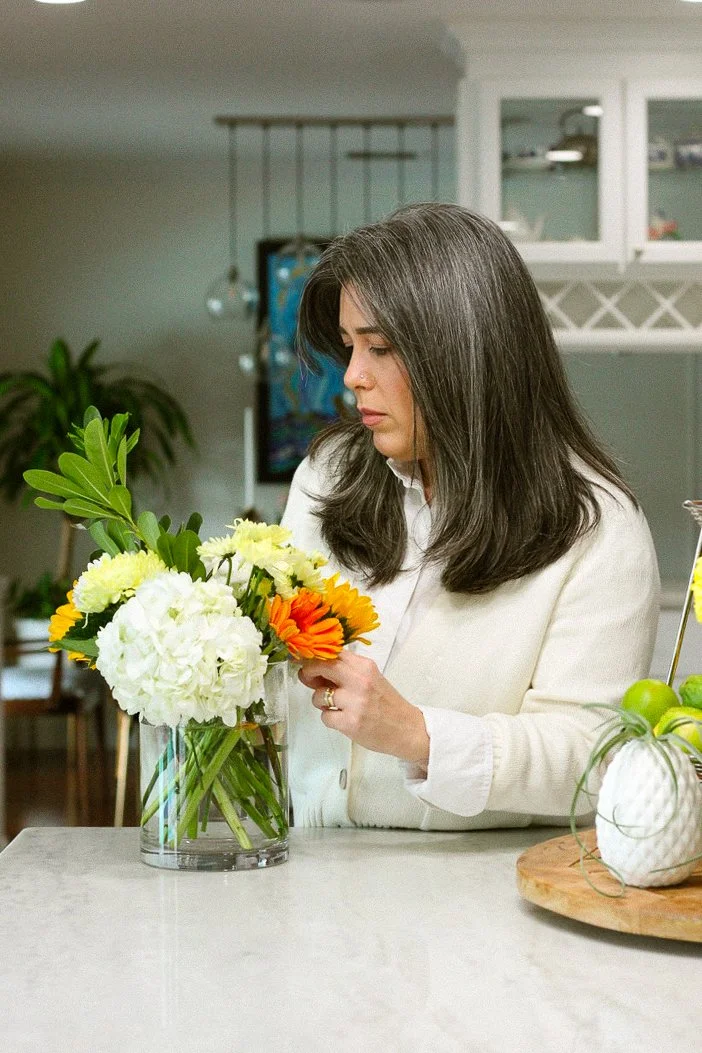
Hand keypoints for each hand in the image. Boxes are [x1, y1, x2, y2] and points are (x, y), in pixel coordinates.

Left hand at [298, 650, 429, 766]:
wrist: (407, 728)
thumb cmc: (386, 703)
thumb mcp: (370, 678)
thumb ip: (346, 671)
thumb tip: (313, 668)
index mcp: (365, 666)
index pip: (332, 653)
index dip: (316, 658)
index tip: (311, 666)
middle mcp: (360, 680)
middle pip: (322, 666)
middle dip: (309, 673)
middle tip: (310, 681)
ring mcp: (355, 702)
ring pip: (318, 696)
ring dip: (320, 702)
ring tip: (335, 706)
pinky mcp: (351, 723)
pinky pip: (325, 716)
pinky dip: (329, 719)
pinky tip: (341, 719)